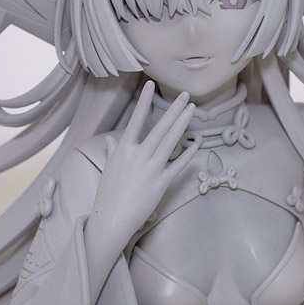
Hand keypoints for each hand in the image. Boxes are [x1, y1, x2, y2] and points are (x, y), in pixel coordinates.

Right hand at [89, 81, 197, 245]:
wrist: (112, 219)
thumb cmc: (108, 195)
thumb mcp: (108, 169)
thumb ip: (111, 152)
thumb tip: (110, 140)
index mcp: (123, 150)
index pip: (135, 119)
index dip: (144, 101)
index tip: (150, 85)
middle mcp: (139, 156)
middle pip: (160, 128)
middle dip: (174, 109)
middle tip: (185, 95)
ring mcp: (152, 169)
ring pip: (171, 141)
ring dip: (183, 124)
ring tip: (192, 110)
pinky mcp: (162, 183)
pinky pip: (178, 165)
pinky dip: (187, 154)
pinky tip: (195, 143)